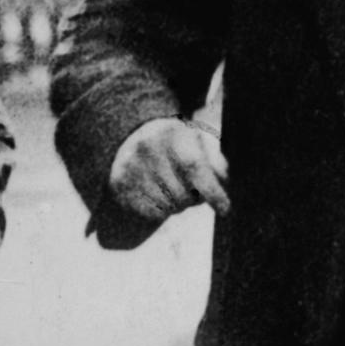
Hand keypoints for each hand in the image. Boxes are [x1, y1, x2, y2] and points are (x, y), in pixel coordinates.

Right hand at [108, 115, 230, 221]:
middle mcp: (147, 146)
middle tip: (196, 194)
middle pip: (182, 192)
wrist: (135, 138)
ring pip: (168, 206)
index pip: (194, 166)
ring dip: (180, 207)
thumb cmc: (179, 145)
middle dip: (196, 200)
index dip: (212, 191)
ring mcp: (130, 166)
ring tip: (177, 191)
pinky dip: (163, 211)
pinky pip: (151, 213)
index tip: (225, 209)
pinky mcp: (119, 184)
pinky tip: (162, 196)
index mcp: (172, 132)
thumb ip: (217, 162)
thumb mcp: (201, 143)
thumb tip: (222, 181)